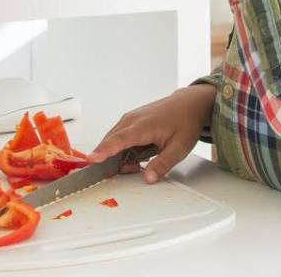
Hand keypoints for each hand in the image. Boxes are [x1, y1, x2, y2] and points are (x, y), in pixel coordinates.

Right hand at [87, 84, 216, 183]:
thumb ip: (163, 164)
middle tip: (131, 170)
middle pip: (111, 142)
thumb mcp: (180, 147)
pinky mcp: (130, 119)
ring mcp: (129, 118)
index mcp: (143, 126)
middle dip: (113, 160)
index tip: (91, 160)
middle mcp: (131, 120)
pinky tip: (138, 154)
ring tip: (141, 161)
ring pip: (113, 140)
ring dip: (119, 155)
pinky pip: (118, 136)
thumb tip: (148, 178)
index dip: (104, 151)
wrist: (189, 103)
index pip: (118, 140)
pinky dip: (122, 148)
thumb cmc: (185, 122)